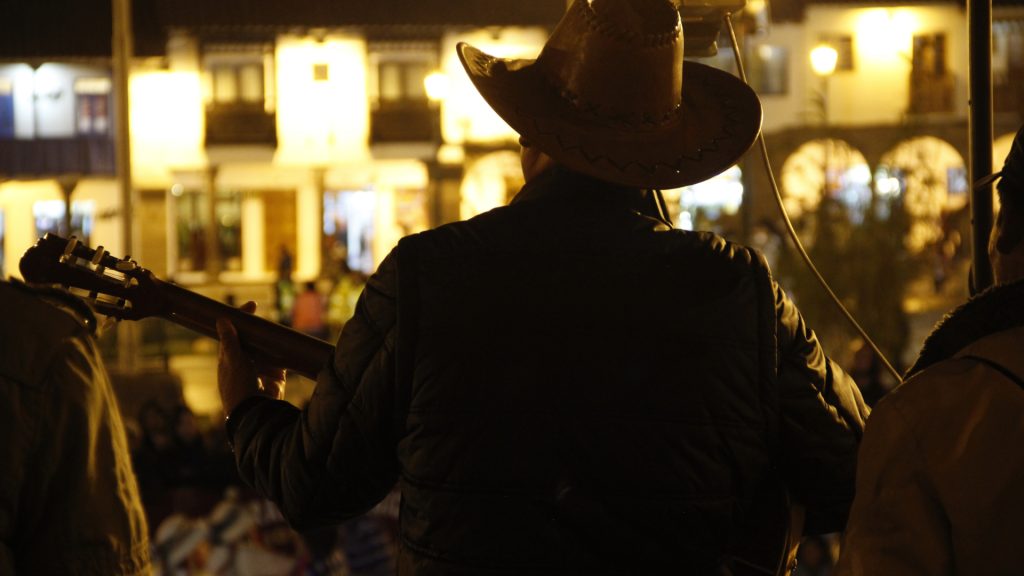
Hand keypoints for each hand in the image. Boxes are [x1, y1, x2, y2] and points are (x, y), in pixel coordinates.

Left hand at [216, 301, 286, 416]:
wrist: (255, 412)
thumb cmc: (238, 387)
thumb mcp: (233, 361)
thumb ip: (230, 341)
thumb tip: (222, 320)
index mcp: (229, 359)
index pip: (233, 334)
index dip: (240, 319)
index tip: (251, 306)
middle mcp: (244, 363)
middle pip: (252, 340)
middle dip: (258, 329)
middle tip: (265, 316)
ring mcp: (260, 370)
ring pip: (267, 349)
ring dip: (272, 340)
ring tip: (277, 328)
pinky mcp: (276, 378)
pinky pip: (281, 361)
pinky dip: (284, 354)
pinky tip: (287, 344)